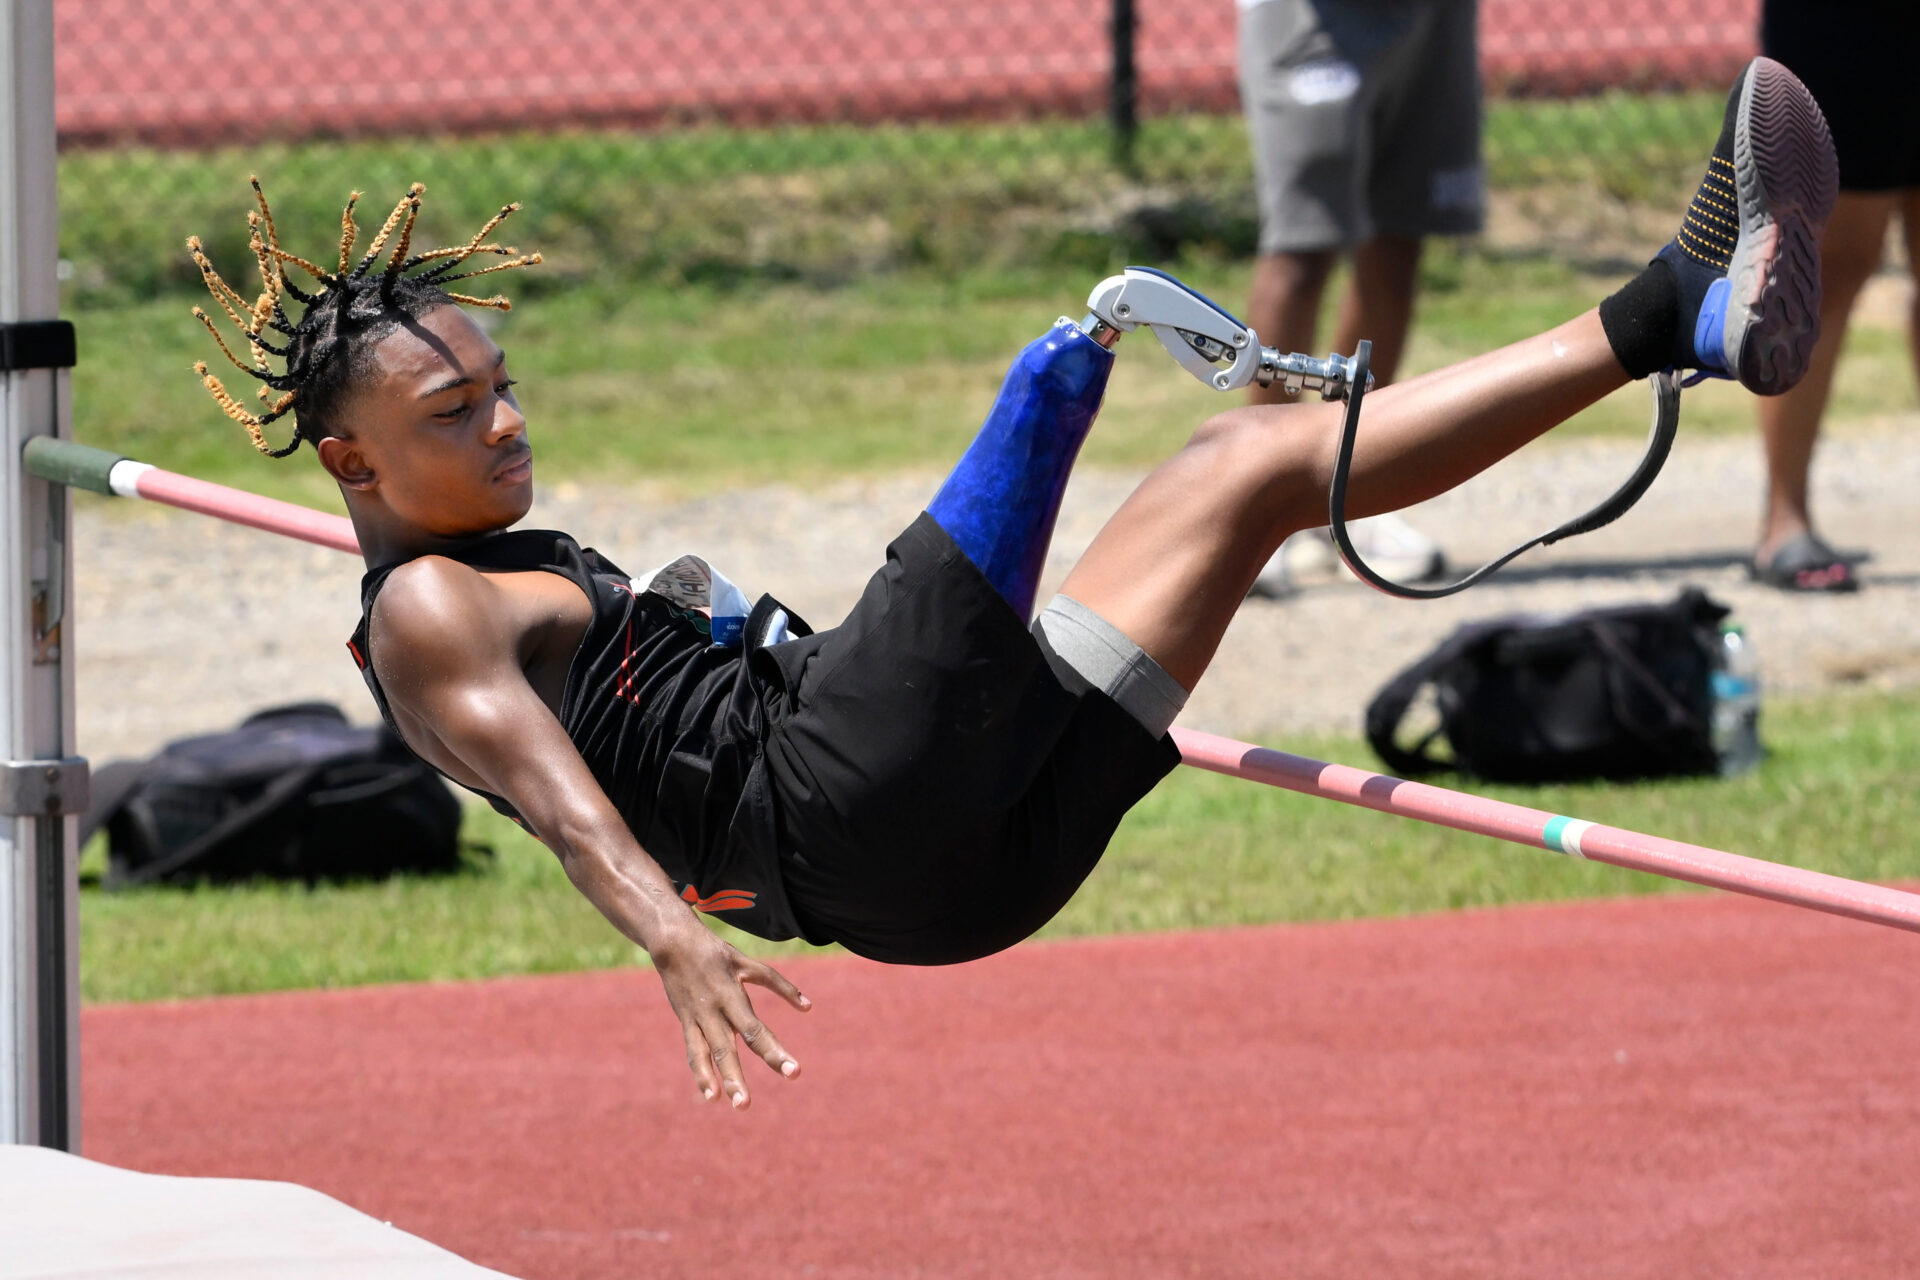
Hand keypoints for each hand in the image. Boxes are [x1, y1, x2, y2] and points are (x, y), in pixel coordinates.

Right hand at [649, 920, 810, 1109]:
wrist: (673, 943)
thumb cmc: (716, 953)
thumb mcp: (749, 963)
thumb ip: (779, 985)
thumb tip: (809, 1008)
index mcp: (732, 995)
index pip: (756, 1031)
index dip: (774, 1053)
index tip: (794, 1072)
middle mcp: (714, 1011)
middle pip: (728, 1048)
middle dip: (736, 1078)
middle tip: (746, 1106)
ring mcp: (697, 1018)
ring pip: (708, 1055)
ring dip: (720, 1081)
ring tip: (735, 1105)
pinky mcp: (686, 1022)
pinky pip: (694, 1052)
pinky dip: (701, 1073)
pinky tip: (711, 1096)